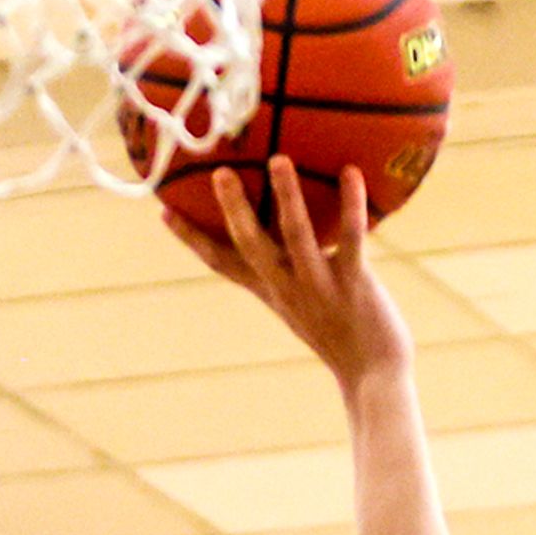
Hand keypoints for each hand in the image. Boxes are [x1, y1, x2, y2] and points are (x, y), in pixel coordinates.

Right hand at [165, 156, 413, 390]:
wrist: (371, 374)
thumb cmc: (339, 333)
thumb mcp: (302, 302)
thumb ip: (289, 269)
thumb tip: (286, 225)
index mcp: (270, 290)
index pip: (221, 263)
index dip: (191, 239)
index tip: (163, 211)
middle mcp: (287, 287)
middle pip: (250, 245)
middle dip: (233, 209)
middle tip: (219, 172)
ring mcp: (318, 286)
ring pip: (297, 235)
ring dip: (287, 197)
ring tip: (278, 160)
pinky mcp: (354, 284)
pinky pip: (351, 238)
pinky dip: (351, 204)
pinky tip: (350, 171)